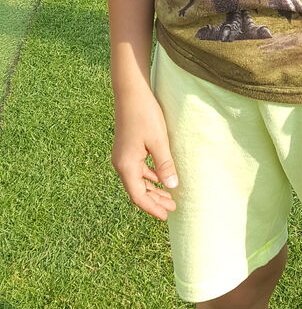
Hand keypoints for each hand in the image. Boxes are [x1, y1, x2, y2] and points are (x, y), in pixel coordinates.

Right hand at [112, 87, 178, 219]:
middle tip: (172, 208)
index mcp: (126, 165)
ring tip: (169, 196)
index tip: (167, 215)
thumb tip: (171, 187)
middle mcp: (121, 163)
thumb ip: (165, 165)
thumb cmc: (145, 115)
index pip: (138, 196)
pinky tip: (160, 178)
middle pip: (137, 190)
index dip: (152, 207)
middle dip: (154, 201)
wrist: (131, 93)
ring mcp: (123, 156)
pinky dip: (149, 177)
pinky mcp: (127, 148)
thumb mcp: (159, 141)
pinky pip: (138, 169)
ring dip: (153, 189)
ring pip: (137, 180)